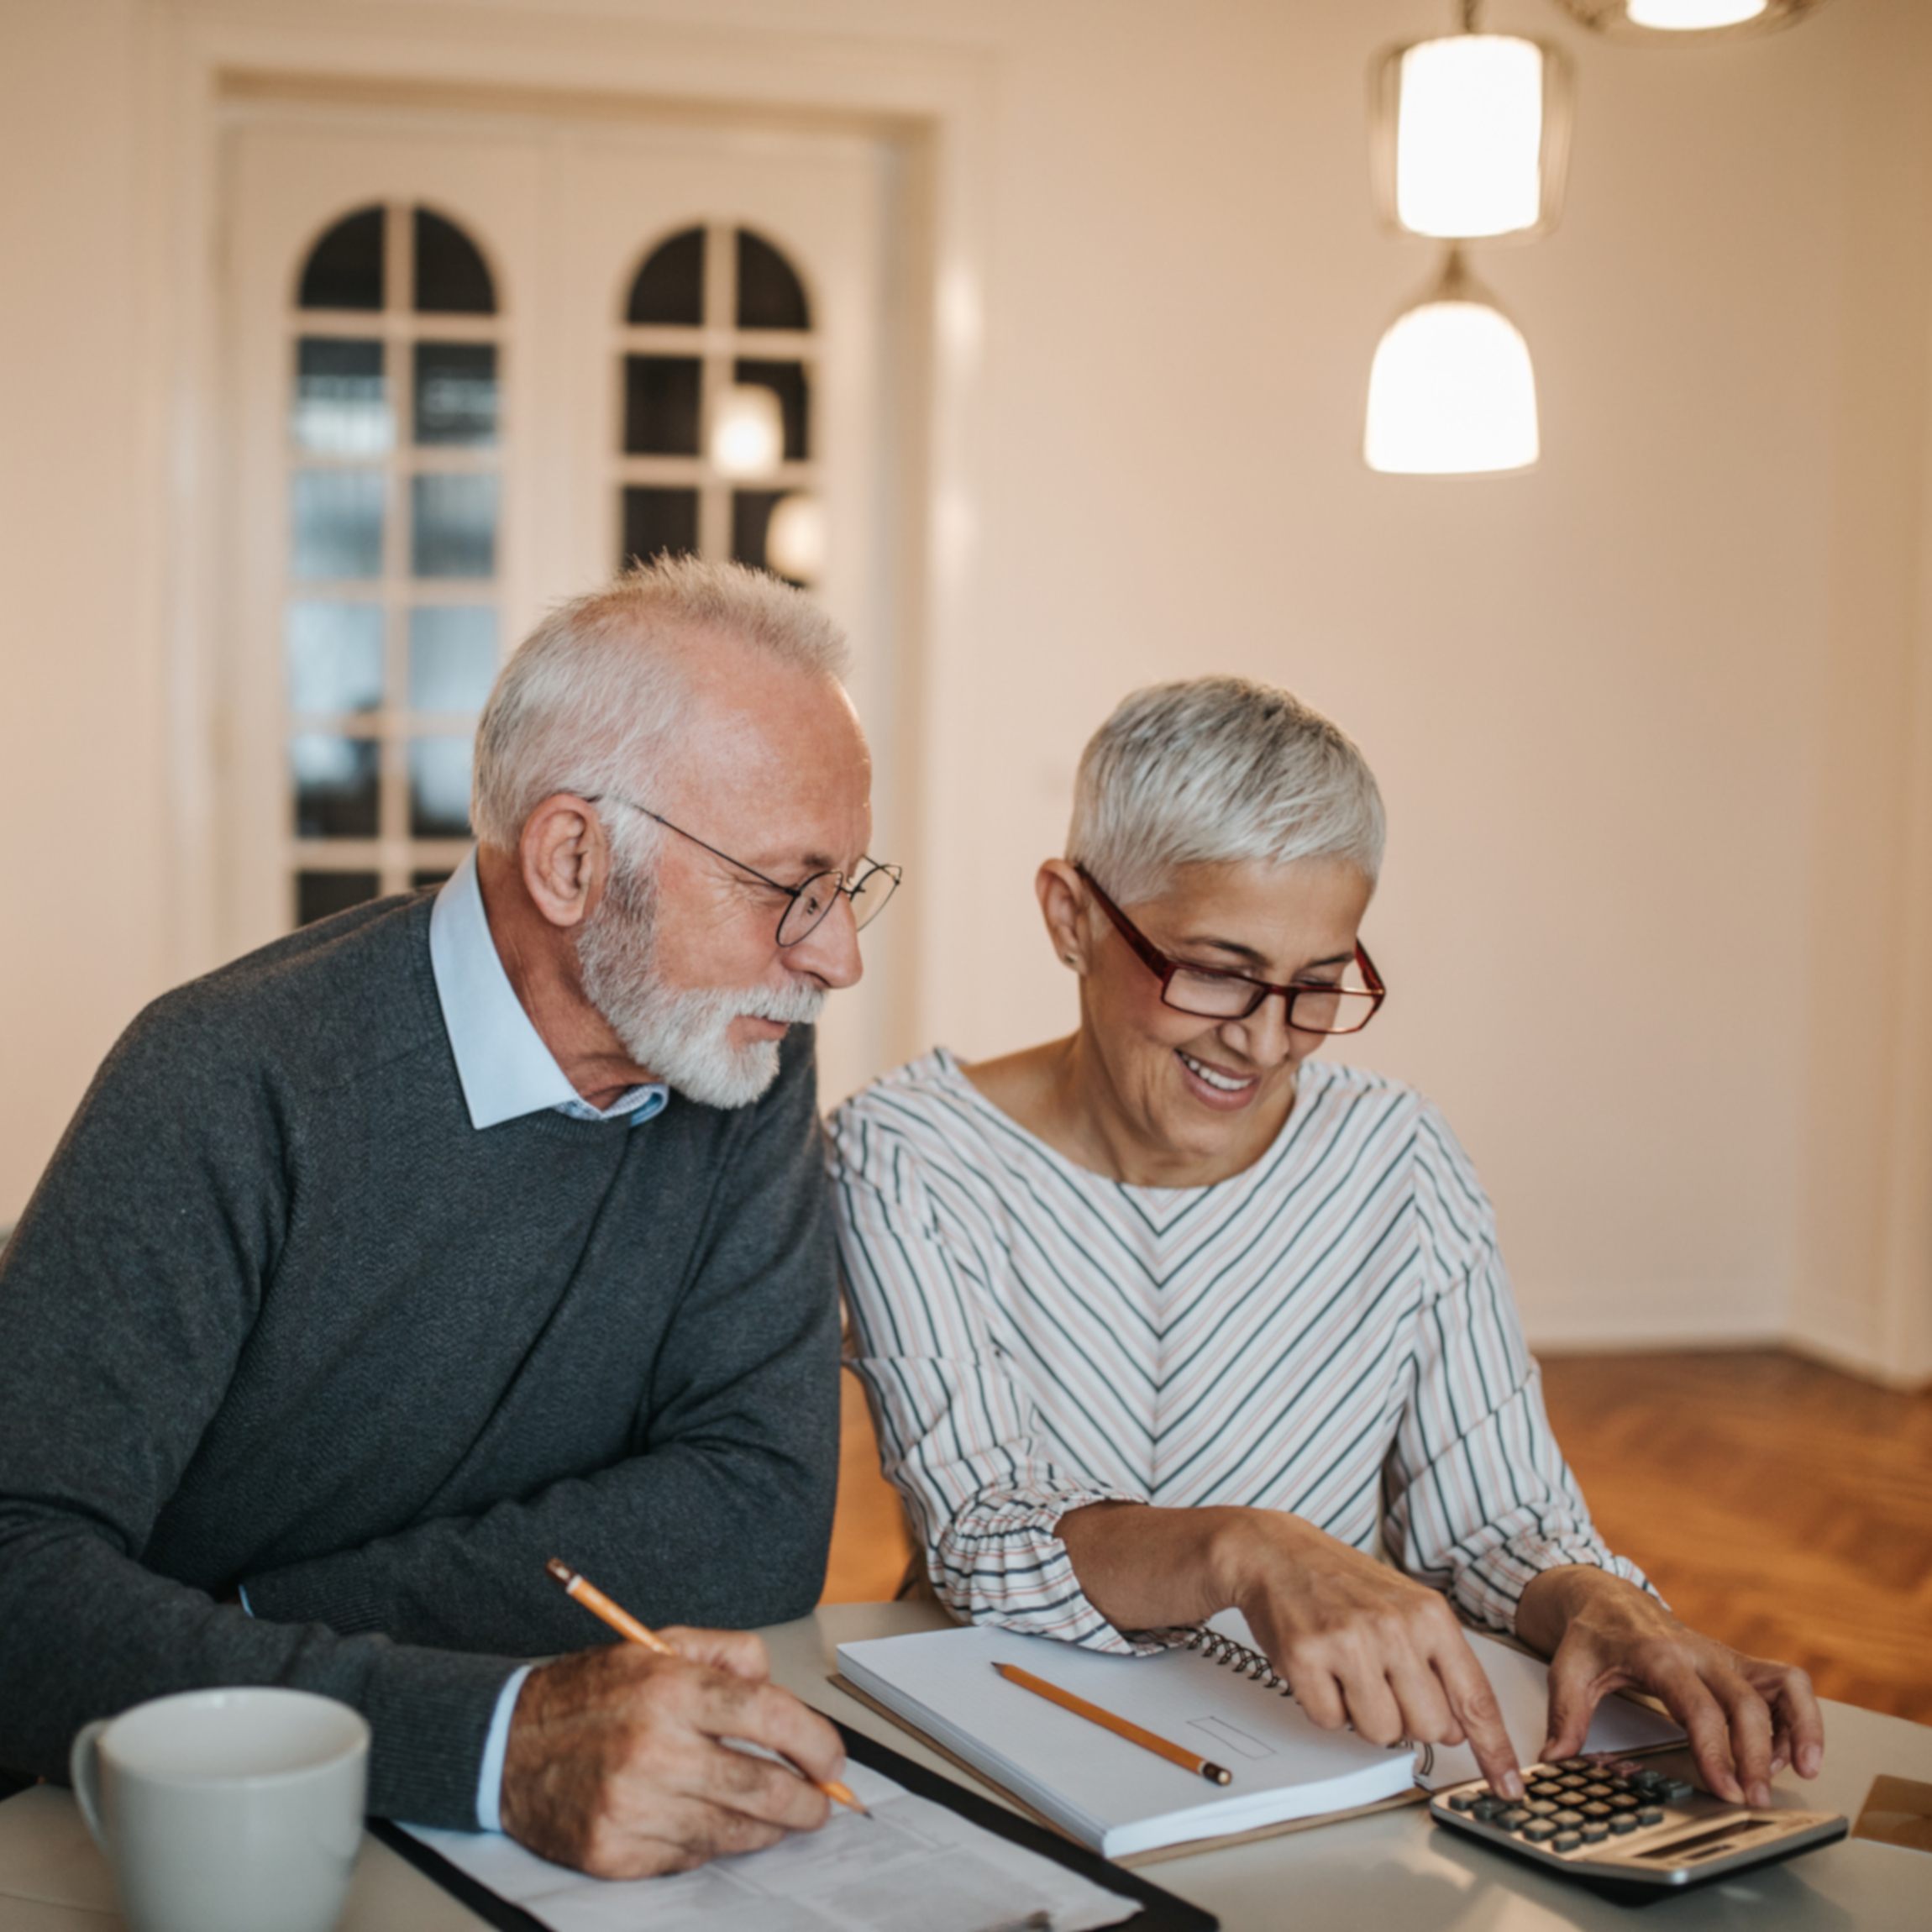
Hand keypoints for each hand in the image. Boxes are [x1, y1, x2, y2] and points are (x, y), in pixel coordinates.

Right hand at [498, 1629, 845, 1876]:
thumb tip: (776, 1685)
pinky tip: (716, 1827)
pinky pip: (689, 1858)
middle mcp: (653, 1749)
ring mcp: (632, 1807)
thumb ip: (725, 1653)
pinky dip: (712, 1845)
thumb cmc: (591, 1694)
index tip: (833, 1759)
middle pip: (761, 1786)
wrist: (505, 1746)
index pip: (768, 1715)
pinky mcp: (614, 1852)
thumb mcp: (657, 1646)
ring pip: (731, 1831)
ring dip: (768, 1829)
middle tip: (822, 1803)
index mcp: (669, 1689)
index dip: (815, 1742)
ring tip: (781, 1817)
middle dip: (807, 1801)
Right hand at [1215, 1513, 1526, 1799]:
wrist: (1276, 1551)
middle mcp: (1394, 1627)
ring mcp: (1348, 1641)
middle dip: (1408, 1720)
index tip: (1508, 1784)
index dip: (1494, 1750)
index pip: (1475, 1698)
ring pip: (1381, 1733)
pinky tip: (1320, 1670)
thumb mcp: (1407, 1607)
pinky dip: (1326, 1707)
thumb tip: (1457, 1730)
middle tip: (1383, 1685)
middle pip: (1429, 1728)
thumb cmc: (1343, 1582)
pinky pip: (1330, 1722)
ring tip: (1349, 1674)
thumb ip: (1438, 1664)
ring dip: (1364, 1717)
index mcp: (1429, 1615)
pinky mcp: (1305, 1656)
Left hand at [1517, 1568, 1823, 1807]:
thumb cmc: (1592, 1635)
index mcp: (1659, 1655)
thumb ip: (1565, 1714)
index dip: (1715, 1749)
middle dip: (1758, 1755)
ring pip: (1784, 1683)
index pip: (1698, 1706)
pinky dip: (1799, 1717)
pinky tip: (1789, 1753)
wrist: (1607, 1598)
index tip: (1725, 1788)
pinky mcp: (1739, 1664)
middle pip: (1746, 1703)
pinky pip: (1786, 1684)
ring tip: (1801, 1771)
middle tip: (1755, 1799)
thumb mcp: (1567, 1667)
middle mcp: (1700, 1653)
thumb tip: (1556, 1757)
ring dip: (1801, 1728)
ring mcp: (1724, 1657)